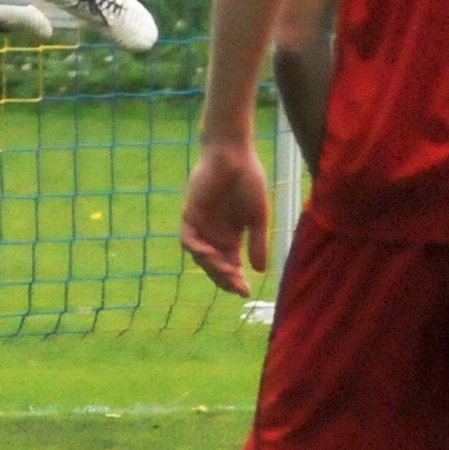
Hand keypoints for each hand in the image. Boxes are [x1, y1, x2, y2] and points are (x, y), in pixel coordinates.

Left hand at [181, 142, 272, 296]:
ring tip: (228, 272)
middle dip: (224, 279)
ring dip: (212, 267)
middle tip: (236, 286)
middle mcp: (214, 235)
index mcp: (230, 238)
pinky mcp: (189, 214)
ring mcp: (201, 226)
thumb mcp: (257, 218)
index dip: (236, 281)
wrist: (234, 156)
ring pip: (201, 257)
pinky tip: (210, 254)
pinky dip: (197, 249)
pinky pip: (188, 239)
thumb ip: (257, 242)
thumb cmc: (248, 182)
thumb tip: (261, 270)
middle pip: (214, 267)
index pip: (231, 267)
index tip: (246, 293)